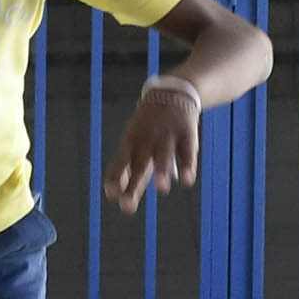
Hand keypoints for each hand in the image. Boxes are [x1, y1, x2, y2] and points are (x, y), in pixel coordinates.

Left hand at [104, 80, 207, 210]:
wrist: (172, 93)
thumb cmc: (148, 127)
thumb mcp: (134, 143)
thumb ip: (128, 169)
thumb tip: (115, 193)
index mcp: (130, 143)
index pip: (119, 162)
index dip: (115, 178)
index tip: (111, 194)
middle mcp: (146, 141)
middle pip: (139, 165)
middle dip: (132, 186)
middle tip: (127, 206)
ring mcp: (166, 137)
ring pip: (163, 156)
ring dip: (162, 172)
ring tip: (162, 190)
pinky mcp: (186, 135)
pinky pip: (187, 152)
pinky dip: (187, 166)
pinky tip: (186, 180)